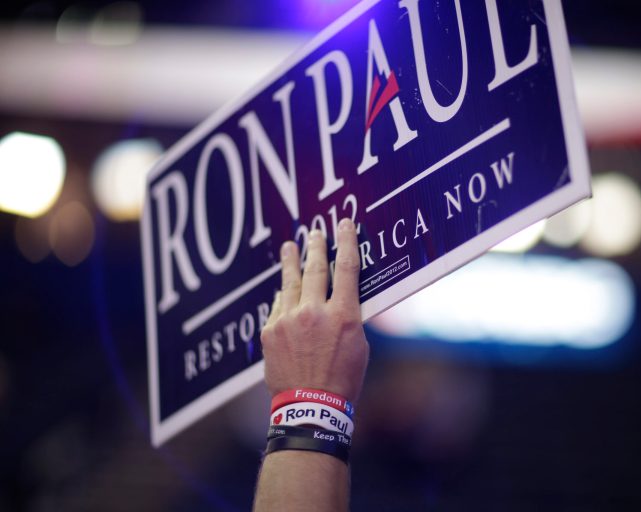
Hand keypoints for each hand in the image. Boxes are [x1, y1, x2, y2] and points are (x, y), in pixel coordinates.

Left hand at [260, 218, 368, 403]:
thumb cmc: (342, 379)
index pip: (346, 268)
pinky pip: (278, 307)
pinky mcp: (270, 331)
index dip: (346, 242)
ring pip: (291, 283)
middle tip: (315, 232)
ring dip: (292, 262)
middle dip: (316, 247)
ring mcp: (289, 320)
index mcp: (342, 314)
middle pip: (315, 269)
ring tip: (290, 247)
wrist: (311, 406)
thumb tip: (337, 299)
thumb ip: (347, 317)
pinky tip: (284, 290)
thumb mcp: (359, 345)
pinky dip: (283, 297)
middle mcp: (314, 312)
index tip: (343, 224)